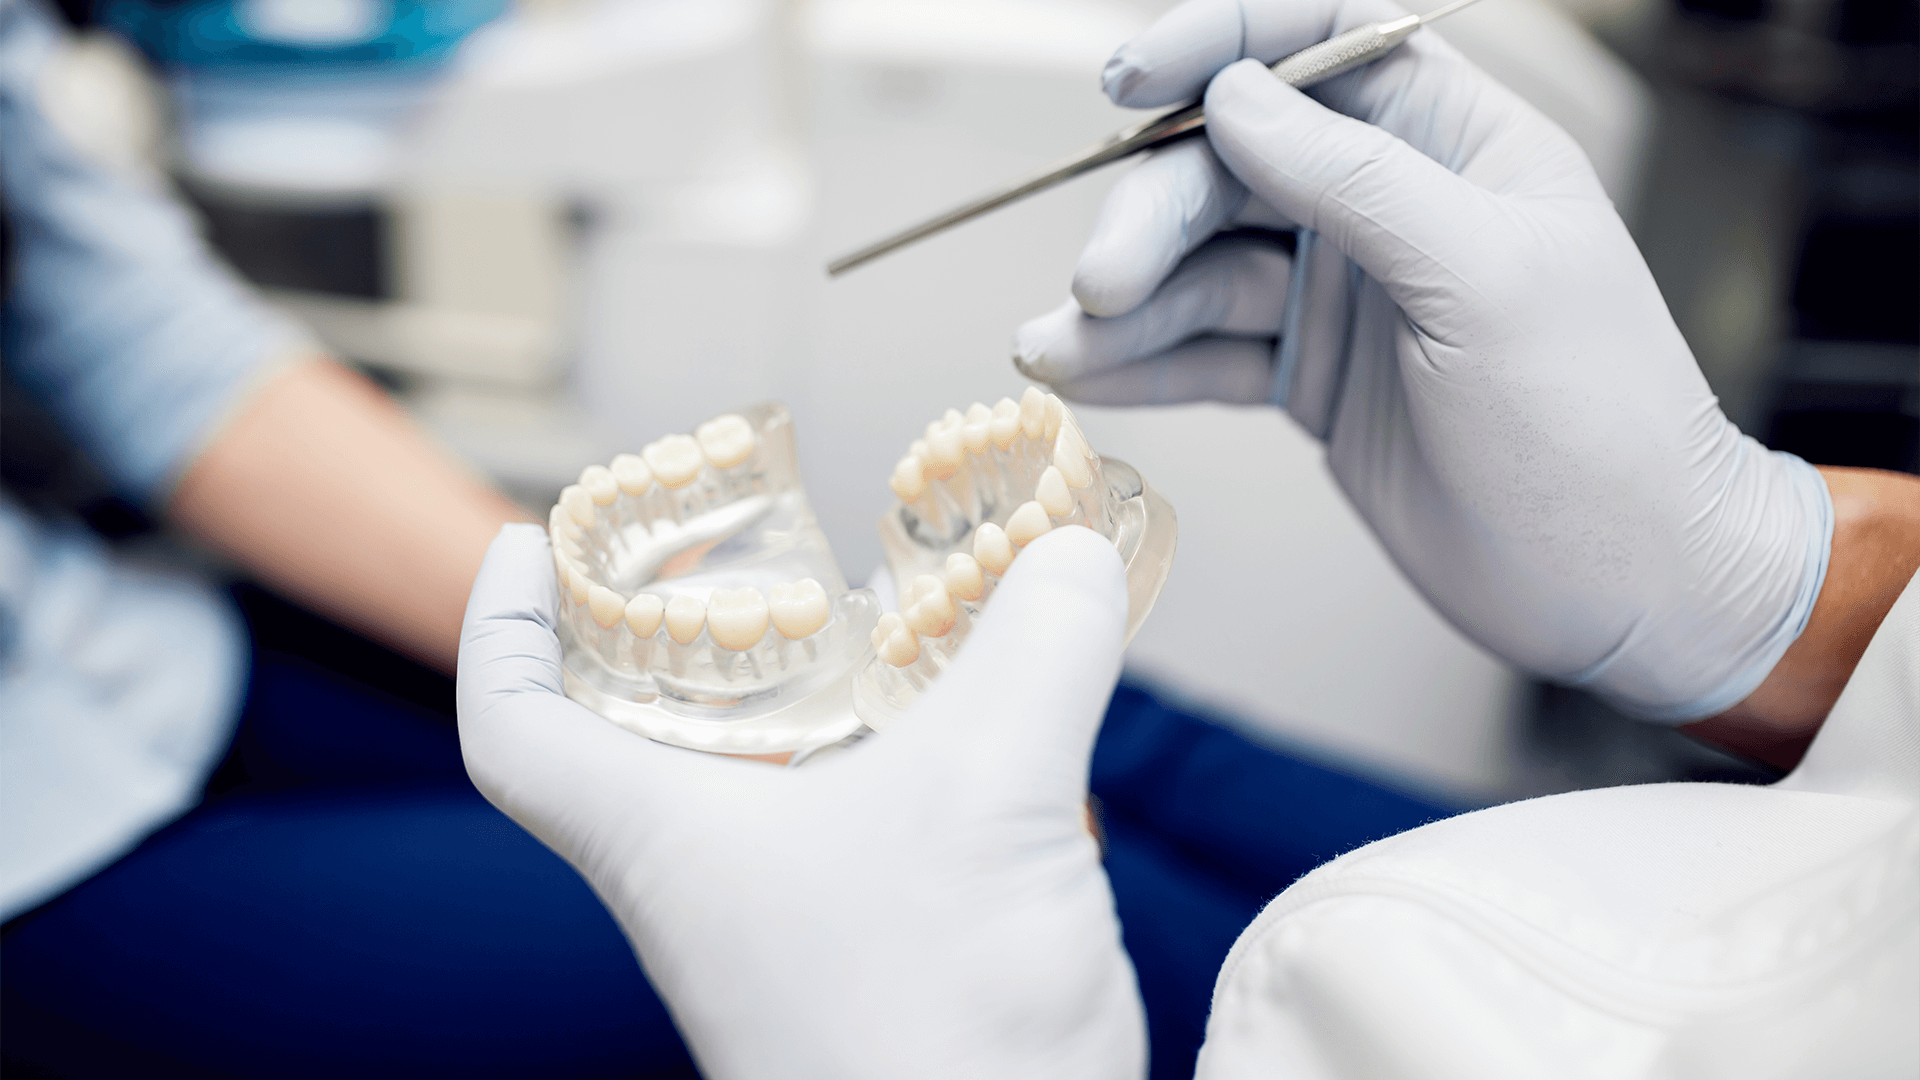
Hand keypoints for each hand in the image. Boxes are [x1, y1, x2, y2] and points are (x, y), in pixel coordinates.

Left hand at [456, 524, 1145, 1079]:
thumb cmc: (929, 1028)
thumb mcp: (993, 796)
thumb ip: (1035, 654)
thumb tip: (1066, 553)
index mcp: (666, 835)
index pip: (516, 727)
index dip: (499, 623)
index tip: (527, 539)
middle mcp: (709, 880)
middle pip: (645, 731)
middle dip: (681, 628)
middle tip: (746, 548)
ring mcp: (790, 924)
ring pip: (768, 776)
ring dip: (814, 690)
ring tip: (890, 611)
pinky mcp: (874, 953)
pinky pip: (862, 824)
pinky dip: (904, 756)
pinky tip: (985, 724)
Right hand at [1012, 0, 1830, 721]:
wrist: (1624, 582)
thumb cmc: (1594, 420)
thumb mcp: (1483, 279)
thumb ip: (1357, 180)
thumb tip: (1233, 95)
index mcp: (1455, 141)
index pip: (1320, 39)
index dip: (1220, 41)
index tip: (1126, 79)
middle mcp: (1389, 202)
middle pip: (1232, 164)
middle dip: (1153, 215)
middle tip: (1100, 284)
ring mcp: (1343, 292)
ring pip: (1202, 265)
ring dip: (1123, 305)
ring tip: (1051, 352)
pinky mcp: (1309, 377)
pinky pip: (1205, 351)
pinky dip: (1141, 364)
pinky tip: (1078, 379)